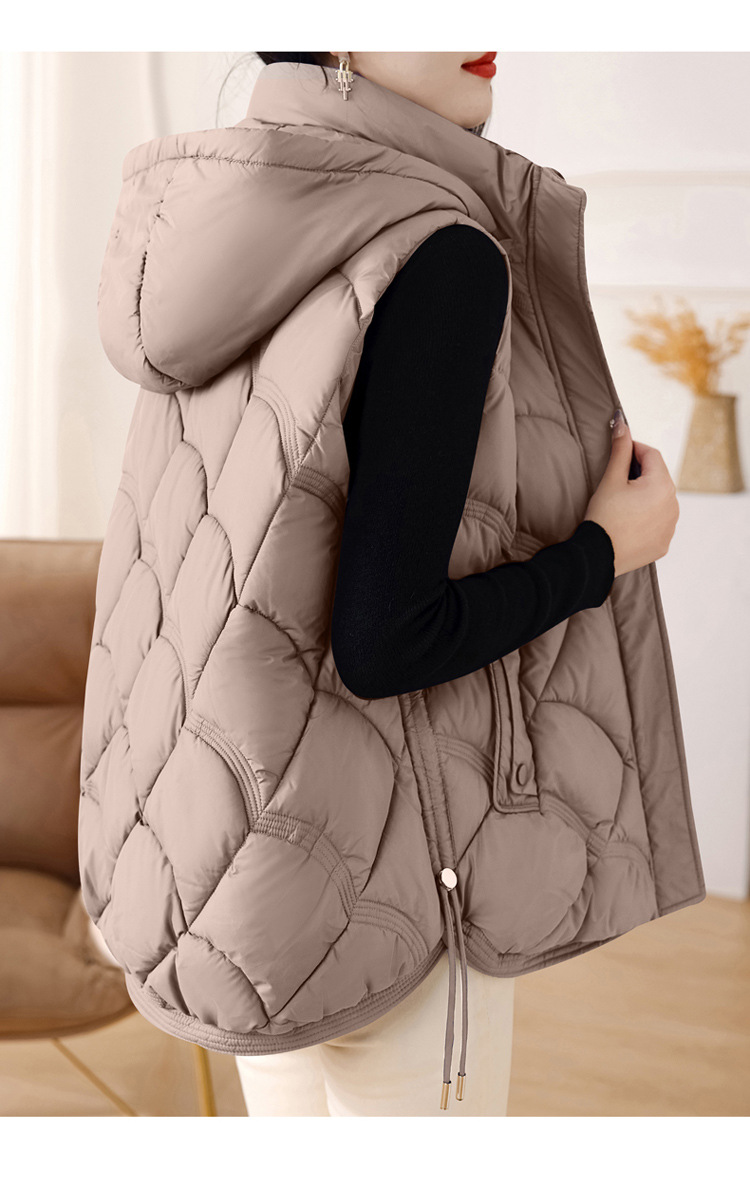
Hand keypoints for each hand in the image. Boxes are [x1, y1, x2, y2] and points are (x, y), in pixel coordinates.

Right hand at [583, 411, 679, 577]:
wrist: (597, 556)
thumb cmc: (603, 517)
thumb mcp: (610, 480)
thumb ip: (620, 449)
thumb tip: (621, 422)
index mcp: (662, 485)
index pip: (652, 455)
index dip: (634, 450)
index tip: (619, 453)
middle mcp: (673, 504)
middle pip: (658, 477)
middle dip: (640, 473)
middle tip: (616, 480)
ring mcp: (671, 526)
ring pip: (660, 500)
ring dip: (645, 495)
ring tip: (621, 502)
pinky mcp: (664, 542)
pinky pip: (659, 522)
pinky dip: (647, 517)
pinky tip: (628, 521)